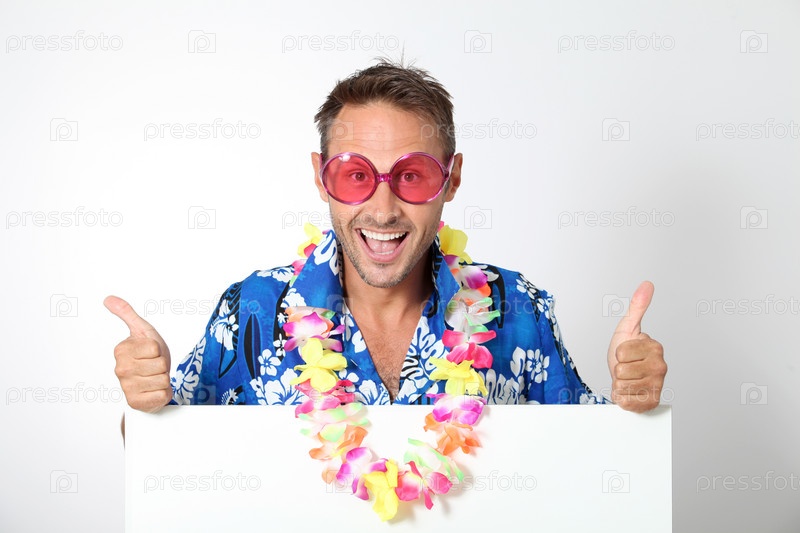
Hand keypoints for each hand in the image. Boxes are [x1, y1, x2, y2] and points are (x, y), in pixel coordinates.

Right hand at [105, 295, 171, 412]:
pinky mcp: (136, 403)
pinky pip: (162, 395)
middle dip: (162, 365)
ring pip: (163, 379)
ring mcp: (127, 388)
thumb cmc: (148, 355)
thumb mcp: (141, 330)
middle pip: (160, 364)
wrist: (151, 380)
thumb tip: (108, 298)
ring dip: (163, 379)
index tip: (150, 353)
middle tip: (154, 366)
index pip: (155, 347)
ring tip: (154, 377)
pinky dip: (163, 393)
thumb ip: (126, 313)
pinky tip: (154, 390)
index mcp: (121, 350)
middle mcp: (120, 370)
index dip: (158, 350)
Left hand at [606, 281, 666, 412]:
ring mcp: (657, 386)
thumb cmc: (626, 354)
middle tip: (626, 368)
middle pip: (621, 370)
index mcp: (655, 347)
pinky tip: (630, 392)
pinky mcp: (651, 403)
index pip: (621, 352)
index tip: (626, 354)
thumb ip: (637, 306)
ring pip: (622, 385)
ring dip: (620, 384)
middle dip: (618, 370)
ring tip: (627, 379)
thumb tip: (647, 284)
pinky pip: (626, 401)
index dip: (617, 354)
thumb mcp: (627, 328)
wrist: (626, 380)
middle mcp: (660, 367)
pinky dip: (622, 398)